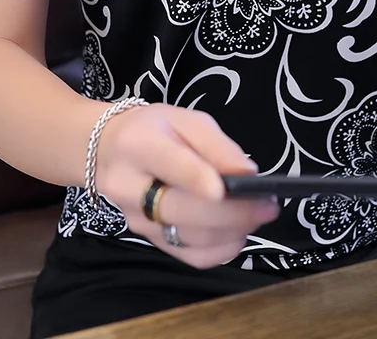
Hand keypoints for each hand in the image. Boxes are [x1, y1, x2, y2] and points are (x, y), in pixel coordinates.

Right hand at [95, 104, 278, 268]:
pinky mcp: (148, 240)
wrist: (108, 150)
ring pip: (186, 237)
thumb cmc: (155, 129)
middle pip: (180, 209)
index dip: (197, 179)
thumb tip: (248, 173)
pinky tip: (237, 233)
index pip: (169, 164)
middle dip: (230, 212)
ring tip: (259, 214)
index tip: (225, 189)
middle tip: (268, 205)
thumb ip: (218, 145)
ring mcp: (135, 219)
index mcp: (139, 144)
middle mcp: (129, 186)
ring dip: (231, 231)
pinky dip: (220, 250)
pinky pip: (188, 256)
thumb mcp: (187, 120)